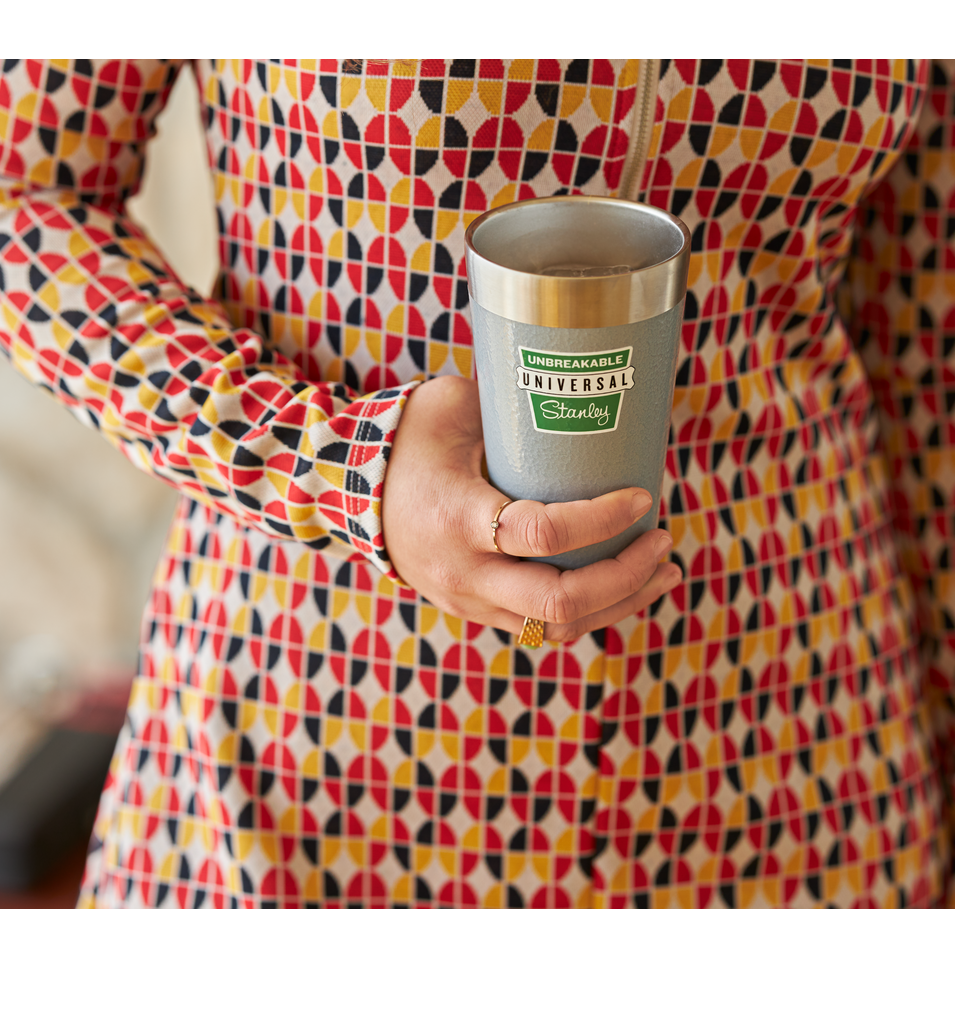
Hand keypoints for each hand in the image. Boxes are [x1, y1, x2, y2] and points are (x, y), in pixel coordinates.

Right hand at [381, 376, 679, 642]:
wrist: (349, 491)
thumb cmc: (408, 438)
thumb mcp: (451, 407)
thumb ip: (509, 404)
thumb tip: (579, 383)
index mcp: (457, 519)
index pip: (544, 535)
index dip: (603, 520)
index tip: (643, 495)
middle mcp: (464, 572)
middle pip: (560, 602)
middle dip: (627, 575)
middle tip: (662, 539)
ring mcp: (469, 601)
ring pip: (558, 627)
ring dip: (621, 602)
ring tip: (663, 570)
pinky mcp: (477, 612)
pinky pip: (542, 629)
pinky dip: (592, 611)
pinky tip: (624, 587)